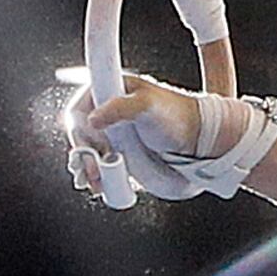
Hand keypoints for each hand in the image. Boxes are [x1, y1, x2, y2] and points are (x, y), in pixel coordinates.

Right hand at [64, 66, 219, 186]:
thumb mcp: (147, 106)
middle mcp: (108, 110)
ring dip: (86, 168)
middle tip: (92, 172)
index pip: (78, 110)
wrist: (198, 137)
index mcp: (110, 90)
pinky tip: (100, 185)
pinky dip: (96, 175)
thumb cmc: (176, 115)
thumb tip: (92, 119)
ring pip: (87, 151)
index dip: (80, 131)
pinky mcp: (119, 150)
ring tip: (94, 182)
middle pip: (81, 135)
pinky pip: (100, 163)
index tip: (90, 148)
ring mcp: (113, 132)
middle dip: (82, 156)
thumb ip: (120, 107)